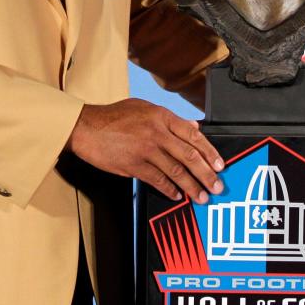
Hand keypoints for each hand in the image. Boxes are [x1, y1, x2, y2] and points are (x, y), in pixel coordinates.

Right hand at [67, 99, 224, 202]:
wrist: (85, 127)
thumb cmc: (112, 117)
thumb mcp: (143, 108)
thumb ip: (169, 119)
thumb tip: (192, 126)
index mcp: (161, 116)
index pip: (193, 135)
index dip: (209, 152)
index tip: (219, 165)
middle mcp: (156, 132)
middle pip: (189, 156)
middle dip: (207, 174)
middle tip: (217, 186)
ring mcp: (145, 149)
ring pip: (176, 171)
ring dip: (192, 187)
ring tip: (201, 197)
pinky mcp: (133, 165)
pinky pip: (157, 180)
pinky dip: (169, 189)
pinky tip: (176, 195)